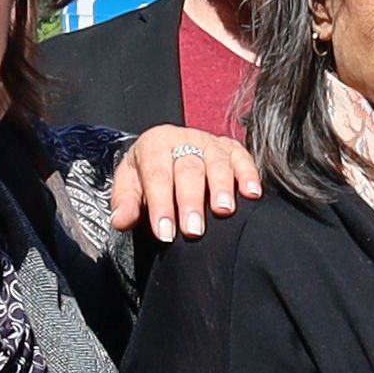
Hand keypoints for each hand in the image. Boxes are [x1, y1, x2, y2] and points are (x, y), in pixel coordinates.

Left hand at [105, 123, 258, 241]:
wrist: (167, 150)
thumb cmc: (149, 172)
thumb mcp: (130, 182)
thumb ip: (125, 201)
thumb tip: (121, 221)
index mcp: (155, 144)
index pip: (157, 175)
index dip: (161, 204)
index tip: (165, 233)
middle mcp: (184, 139)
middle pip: (189, 169)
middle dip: (191, 201)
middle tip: (193, 230)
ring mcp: (210, 142)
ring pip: (217, 163)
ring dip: (222, 188)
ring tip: (224, 211)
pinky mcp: (231, 148)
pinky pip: (242, 158)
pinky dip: (249, 175)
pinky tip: (252, 194)